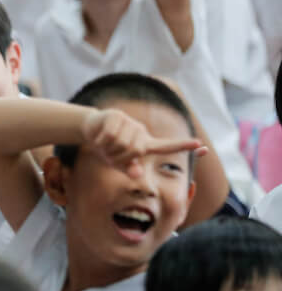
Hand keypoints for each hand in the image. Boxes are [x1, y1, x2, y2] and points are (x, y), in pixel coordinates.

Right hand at [81, 108, 202, 168]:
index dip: (182, 146)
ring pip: (121, 143)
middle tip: (109, 154)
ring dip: (107, 149)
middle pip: (135, 150)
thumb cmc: (108, 149)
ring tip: (103, 145)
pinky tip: (97, 137)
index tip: (200, 144)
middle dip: (118, 156)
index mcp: (145, 144)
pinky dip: (99, 141)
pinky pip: (109, 135)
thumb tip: (138, 175)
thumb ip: (129, 169)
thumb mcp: (118, 163)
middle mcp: (141, 132)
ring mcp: (130, 122)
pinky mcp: (116, 116)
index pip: (166, 146)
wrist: (90, 130)